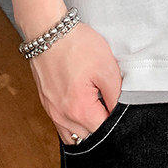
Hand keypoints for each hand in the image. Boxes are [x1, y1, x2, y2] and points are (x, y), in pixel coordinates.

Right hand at [28, 20, 122, 144]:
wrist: (49, 31)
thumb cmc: (76, 45)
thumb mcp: (106, 67)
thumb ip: (116, 95)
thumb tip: (120, 112)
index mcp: (79, 110)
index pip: (104, 131)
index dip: (116, 122)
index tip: (119, 106)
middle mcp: (62, 117)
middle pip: (88, 136)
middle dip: (102, 126)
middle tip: (110, 104)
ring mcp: (51, 112)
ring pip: (73, 135)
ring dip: (87, 128)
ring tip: (97, 108)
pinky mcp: (46, 104)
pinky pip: (62, 125)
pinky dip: (74, 123)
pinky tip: (83, 107)